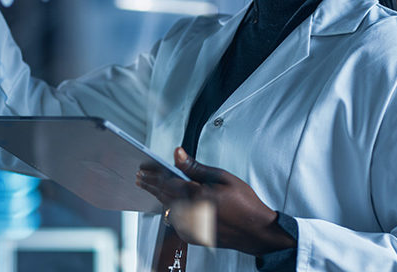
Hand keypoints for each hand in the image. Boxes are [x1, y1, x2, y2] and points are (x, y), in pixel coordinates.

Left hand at [136, 147, 295, 255]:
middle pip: (162, 195)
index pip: (165, 182)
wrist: (255, 231)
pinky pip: (175, 220)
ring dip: (158, 196)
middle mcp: (189, 213)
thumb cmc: (244, 204)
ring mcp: (189, 227)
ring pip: (167, 208)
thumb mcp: (221, 177)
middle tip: (141, 177)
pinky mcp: (192, 236)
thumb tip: (178, 154)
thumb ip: (195, 167)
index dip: (153, 174)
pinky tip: (168, 202)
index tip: (144, 168)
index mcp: (195, 195)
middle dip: (151, 184)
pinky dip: (170, 209)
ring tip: (150, 186)